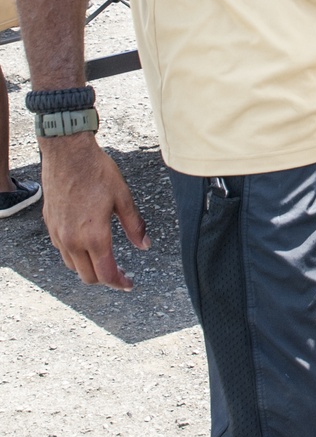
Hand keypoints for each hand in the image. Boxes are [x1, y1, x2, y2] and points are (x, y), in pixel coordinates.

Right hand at [40, 133, 148, 289]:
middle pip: (87, 276)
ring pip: (72, 265)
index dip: (119, 283)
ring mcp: (58, 233)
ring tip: (104, 260)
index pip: (105, 273)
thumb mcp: (123, 197)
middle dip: (105, 279)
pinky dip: (75, 255)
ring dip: (88, 268)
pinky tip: (86, 243)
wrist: (67, 153)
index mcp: (93, 235)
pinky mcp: (50, 224)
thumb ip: (134, 225)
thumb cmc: (96, 171)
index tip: (129, 283)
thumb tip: (144, 245)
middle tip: (120, 273)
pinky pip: (62, 250)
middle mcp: (72, 239)